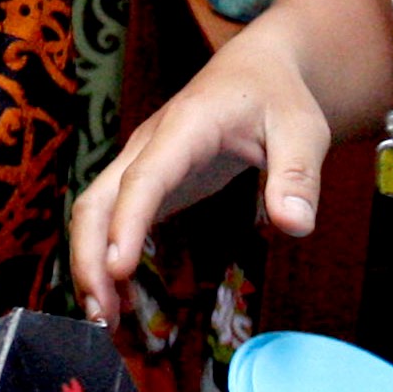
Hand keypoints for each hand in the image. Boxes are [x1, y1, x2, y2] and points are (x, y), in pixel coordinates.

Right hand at [69, 38, 332, 322]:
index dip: (128, 224)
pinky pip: (112, 221)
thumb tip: (294, 227)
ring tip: (104, 321)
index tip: (118, 270)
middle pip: (97, 201)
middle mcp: (148, 145)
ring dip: (90, 264)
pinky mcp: (147, 183)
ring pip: (94, 213)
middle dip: (89, 257)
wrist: (257, 70)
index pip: (145, 178)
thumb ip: (298, 176)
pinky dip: (107, 259)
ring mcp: (141, 164)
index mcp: (185, 127)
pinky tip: (120, 301)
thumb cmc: (279, 97)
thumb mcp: (303, 131)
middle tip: (102, 317)